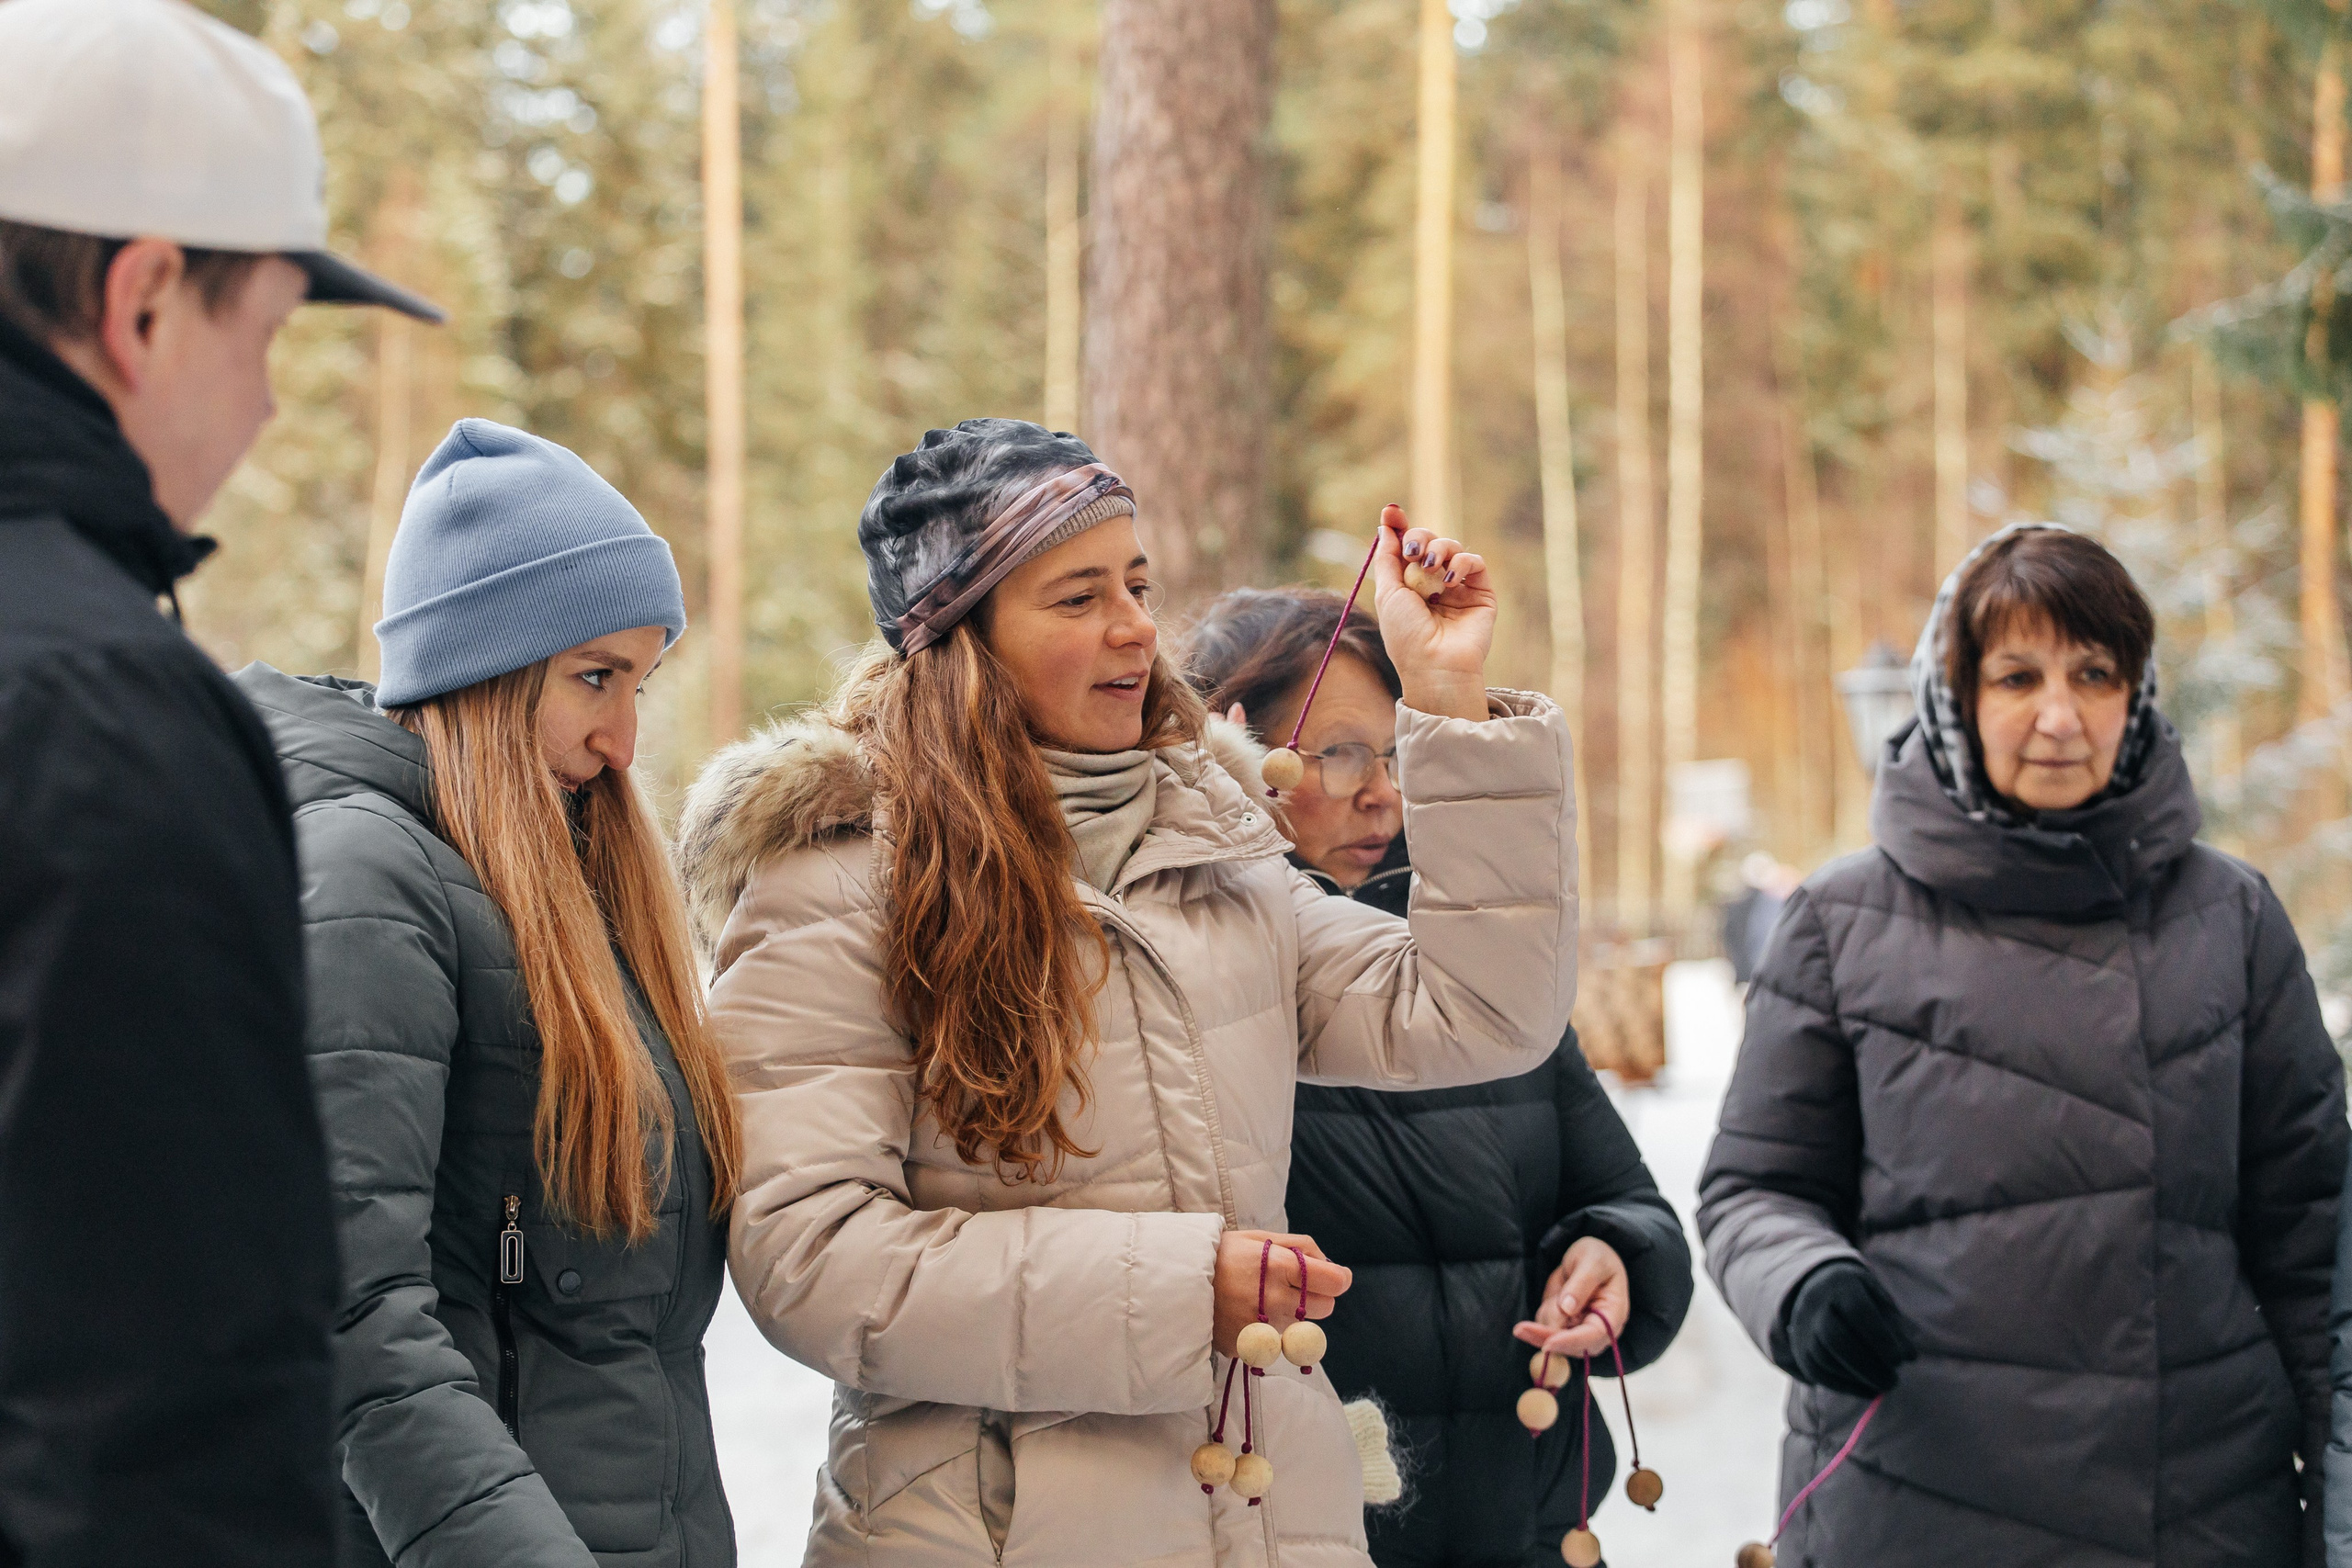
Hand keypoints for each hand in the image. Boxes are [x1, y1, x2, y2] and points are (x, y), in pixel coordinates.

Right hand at [1214, 1231, 1352, 1356]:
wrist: (1176, 1282)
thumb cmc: (1222, 1255)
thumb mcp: (1260, 1238)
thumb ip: (1301, 1247)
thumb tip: (1333, 1266)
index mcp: (1281, 1267)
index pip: (1334, 1282)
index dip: (1338, 1278)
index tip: (1333, 1277)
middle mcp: (1276, 1300)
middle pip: (1325, 1308)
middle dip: (1317, 1296)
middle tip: (1295, 1286)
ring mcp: (1264, 1328)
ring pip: (1302, 1326)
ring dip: (1292, 1314)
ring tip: (1262, 1299)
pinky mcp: (1251, 1347)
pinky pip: (1277, 1342)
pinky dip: (1270, 1331)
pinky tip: (1249, 1315)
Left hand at [1371, 503, 1494, 720]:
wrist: (1434, 665)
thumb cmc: (1406, 636)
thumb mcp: (1387, 593)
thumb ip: (1387, 558)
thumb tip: (1385, 525)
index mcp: (1408, 584)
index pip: (1406, 547)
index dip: (1400, 527)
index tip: (1392, 511)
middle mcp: (1433, 583)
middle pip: (1428, 541)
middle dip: (1419, 537)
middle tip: (1412, 551)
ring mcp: (1458, 587)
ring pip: (1451, 547)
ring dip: (1438, 549)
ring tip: (1429, 567)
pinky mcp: (1481, 591)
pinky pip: (1474, 561)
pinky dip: (1461, 563)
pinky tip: (1450, 581)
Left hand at [1511, 1237, 1630, 1358]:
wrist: (1587, 1257)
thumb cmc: (1597, 1256)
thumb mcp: (1593, 1260)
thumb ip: (1582, 1282)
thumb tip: (1567, 1308)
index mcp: (1614, 1314)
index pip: (1594, 1336)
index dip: (1571, 1341)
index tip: (1548, 1343)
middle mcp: (1599, 1329)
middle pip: (1571, 1345)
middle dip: (1546, 1336)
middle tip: (1520, 1329)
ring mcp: (1581, 1331)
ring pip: (1554, 1335)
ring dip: (1548, 1313)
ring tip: (1560, 1287)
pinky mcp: (1566, 1328)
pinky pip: (1545, 1327)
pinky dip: (1544, 1312)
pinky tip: (1554, 1295)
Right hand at [1778, 1261, 1916, 1396]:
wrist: (1821, 1291)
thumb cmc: (1863, 1298)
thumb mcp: (1881, 1301)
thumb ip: (1895, 1326)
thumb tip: (1907, 1357)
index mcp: (1840, 1284)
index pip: (1857, 1310)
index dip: (1879, 1337)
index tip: (1901, 1361)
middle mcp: (1815, 1303)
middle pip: (1834, 1337)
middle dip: (1866, 1365)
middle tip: (1893, 1382)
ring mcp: (1803, 1326)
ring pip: (1823, 1358)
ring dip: (1856, 1379)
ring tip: (1883, 1387)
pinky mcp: (1800, 1349)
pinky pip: (1816, 1372)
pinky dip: (1844, 1386)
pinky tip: (1867, 1390)